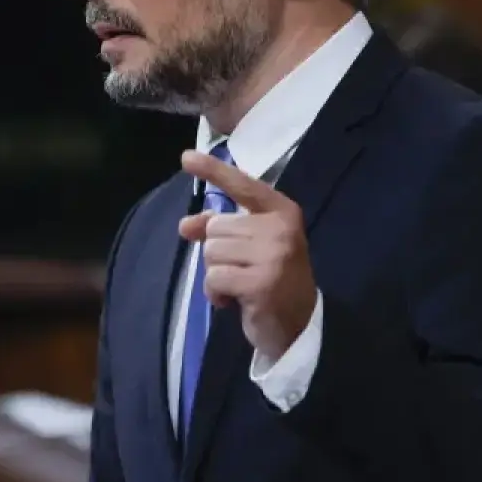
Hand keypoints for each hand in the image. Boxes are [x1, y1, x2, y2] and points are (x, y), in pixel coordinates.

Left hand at [177, 149, 316, 365]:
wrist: (297, 325)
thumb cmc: (270, 280)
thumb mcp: (249, 247)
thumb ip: (219, 230)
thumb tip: (184, 225)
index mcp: (281, 211)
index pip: (243, 185)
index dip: (213, 170)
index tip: (185, 157)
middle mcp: (280, 227)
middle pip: (216, 228)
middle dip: (219, 254)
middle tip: (242, 271)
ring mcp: (273, 254)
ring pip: (211, 252)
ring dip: (217, 275)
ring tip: (240, 286)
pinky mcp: (262, 281)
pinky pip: (214, 278)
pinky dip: (216, 293)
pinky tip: (236, 300)